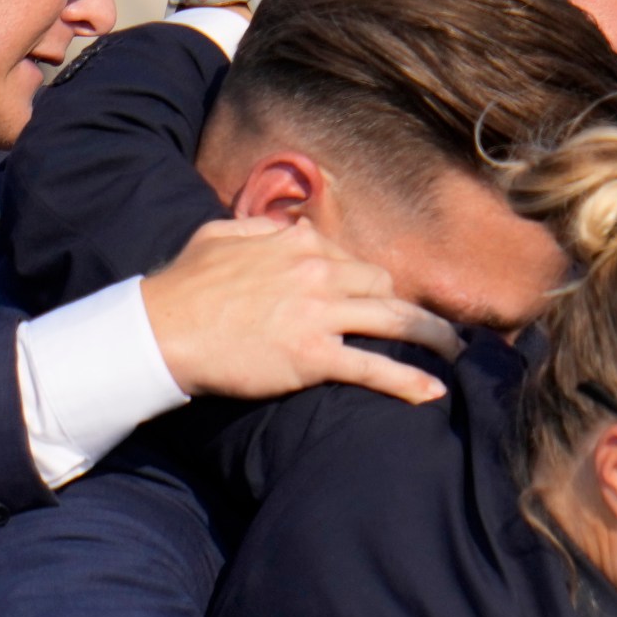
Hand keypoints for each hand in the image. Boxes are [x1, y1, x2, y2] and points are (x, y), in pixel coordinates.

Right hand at [140, 219, 461, 403]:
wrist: (161, 331)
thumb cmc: (185, 285)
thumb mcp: (221, 234)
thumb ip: (261, 226)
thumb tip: (285, 225)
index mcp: (299, 242)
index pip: (355, 261)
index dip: (372, 286)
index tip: (384, 304)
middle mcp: (317, 272)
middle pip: (384, 289)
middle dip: (408, 310)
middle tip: (431, 331)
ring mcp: (319, 314)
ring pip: (396, 321)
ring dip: (433, 338)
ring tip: (456, 353)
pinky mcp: (314, 356)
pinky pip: (375, 367)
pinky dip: (409, 381)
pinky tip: (435, 391)